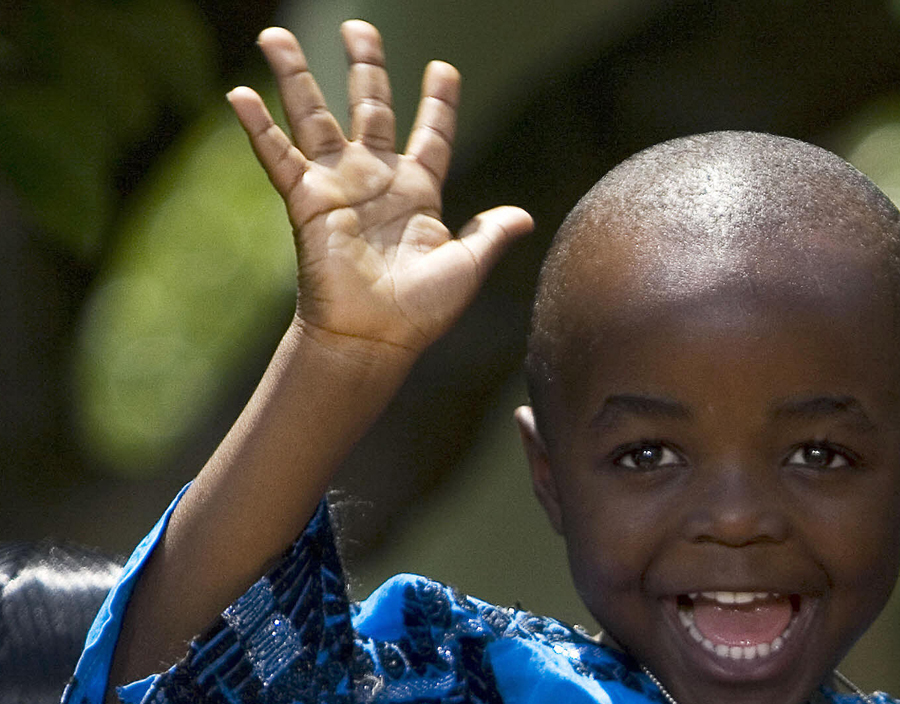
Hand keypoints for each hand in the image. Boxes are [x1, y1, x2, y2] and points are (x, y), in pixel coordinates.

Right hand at [228, 21, 531, 358]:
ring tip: (276, 36)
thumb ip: (491, 235)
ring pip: (315, 117)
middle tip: (359, 27)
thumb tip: (524, 216)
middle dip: (364, 67)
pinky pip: (279, 158)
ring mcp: (339, 186)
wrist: (377, 339)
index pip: (432, 136)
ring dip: (296, 77)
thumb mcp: (467, 267)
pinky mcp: (307, 202)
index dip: (439, 103)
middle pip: (370, 108)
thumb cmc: (421, 310)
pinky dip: (258, 128)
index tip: (443, 68)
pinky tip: (239, 94)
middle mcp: (376, 180)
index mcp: (419, 192)